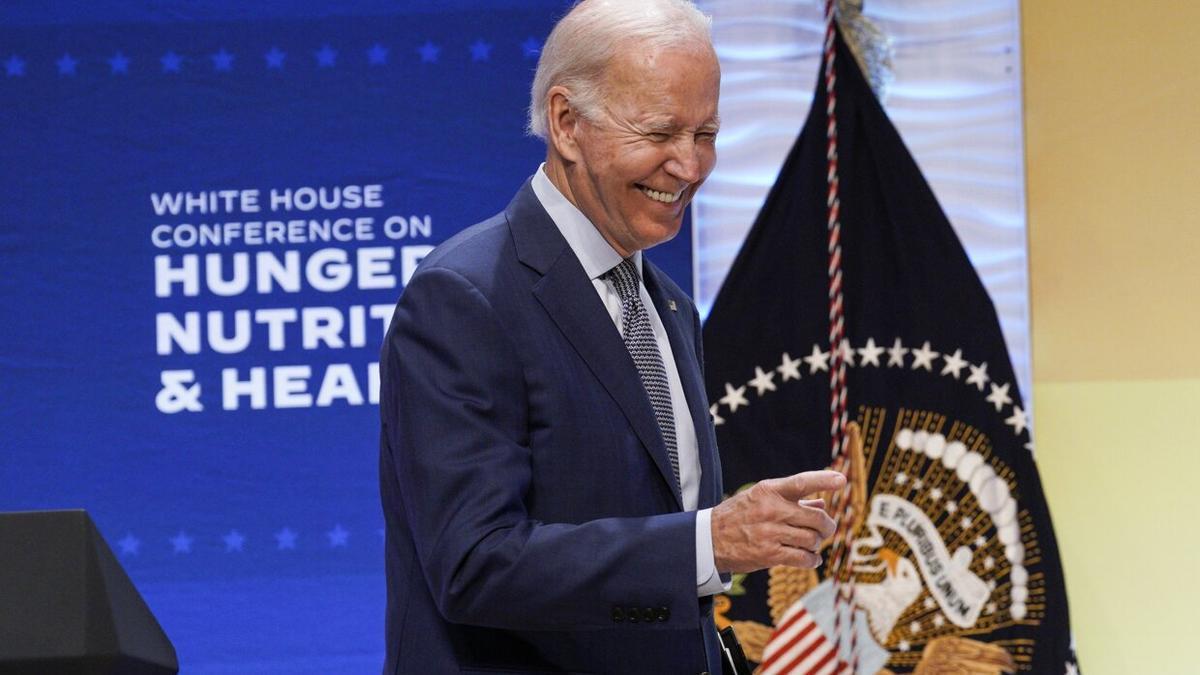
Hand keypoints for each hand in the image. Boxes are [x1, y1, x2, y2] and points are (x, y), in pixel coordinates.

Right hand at [710, 470, 844, 573]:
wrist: (710, 539)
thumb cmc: (740, 515)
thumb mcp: (761, 499)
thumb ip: (793, 500)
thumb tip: (823, 502)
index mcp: (768, 490)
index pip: (801, 482)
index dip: (823, 480)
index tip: (841, 480)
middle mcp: (771, 510)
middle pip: (816, 517)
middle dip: (826, 525)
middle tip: (826, 529)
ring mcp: (770, 533)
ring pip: (812, 539)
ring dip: (817, 543)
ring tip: (812, 544)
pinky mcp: (769, 554)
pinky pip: (803, 558)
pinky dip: (812, 560)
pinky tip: (811, 558)